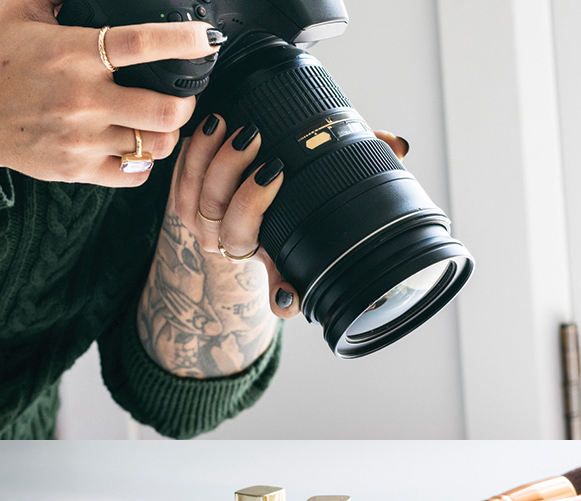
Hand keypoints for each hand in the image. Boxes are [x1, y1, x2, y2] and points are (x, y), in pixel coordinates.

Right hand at [0, 0, 221, 185]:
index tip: (208, 39)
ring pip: (156, 145)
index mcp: (74, 54)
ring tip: (160, 121)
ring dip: (167, 133)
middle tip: (182, 94)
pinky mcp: (77, 170)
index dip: (186, 42)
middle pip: (166, 110)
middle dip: (186, 101)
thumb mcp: (21, 8)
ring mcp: (81, 139)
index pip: (144, 45)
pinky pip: (134, 174)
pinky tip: (136, 146)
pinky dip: (144, 162)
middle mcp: (82, 99)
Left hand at [171, 119, 410, 316]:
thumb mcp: (322, 174)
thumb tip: (398, 145)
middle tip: (271, 160)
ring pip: (203, 203)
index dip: (285, 297)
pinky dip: (195, 151)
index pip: (284, 290)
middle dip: (249, 196)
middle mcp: (238, 246)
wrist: (235, 168)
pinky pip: (182, 179)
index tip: (289, 296)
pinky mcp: (183, 199)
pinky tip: (212, 124)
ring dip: (218, 164)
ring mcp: (206, 225)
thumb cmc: (285, 177)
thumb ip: (358, 162)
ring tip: (238, 129)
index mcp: (275, 253)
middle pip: (236, 230)